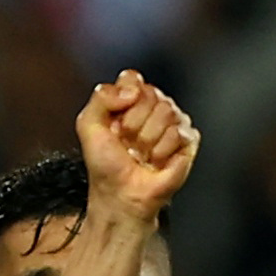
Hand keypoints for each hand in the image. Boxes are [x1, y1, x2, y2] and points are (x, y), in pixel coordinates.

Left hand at [75, 70, 198, 221]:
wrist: (121, 196)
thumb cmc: (106, 167)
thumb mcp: (88, 126)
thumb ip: (101, 98)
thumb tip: (130, 89)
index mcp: (130, 101)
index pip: (133, 78)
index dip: (124, 98)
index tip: (116, 121)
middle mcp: (153, 108)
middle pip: (150, 94)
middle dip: (133, 123)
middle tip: (127, 142)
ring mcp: (173, 122)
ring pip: (166, 111)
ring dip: (147, 139)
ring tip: (141, 154)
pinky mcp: (187, 139)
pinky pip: (178, 131)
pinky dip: (162, 151)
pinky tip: (156, 160)